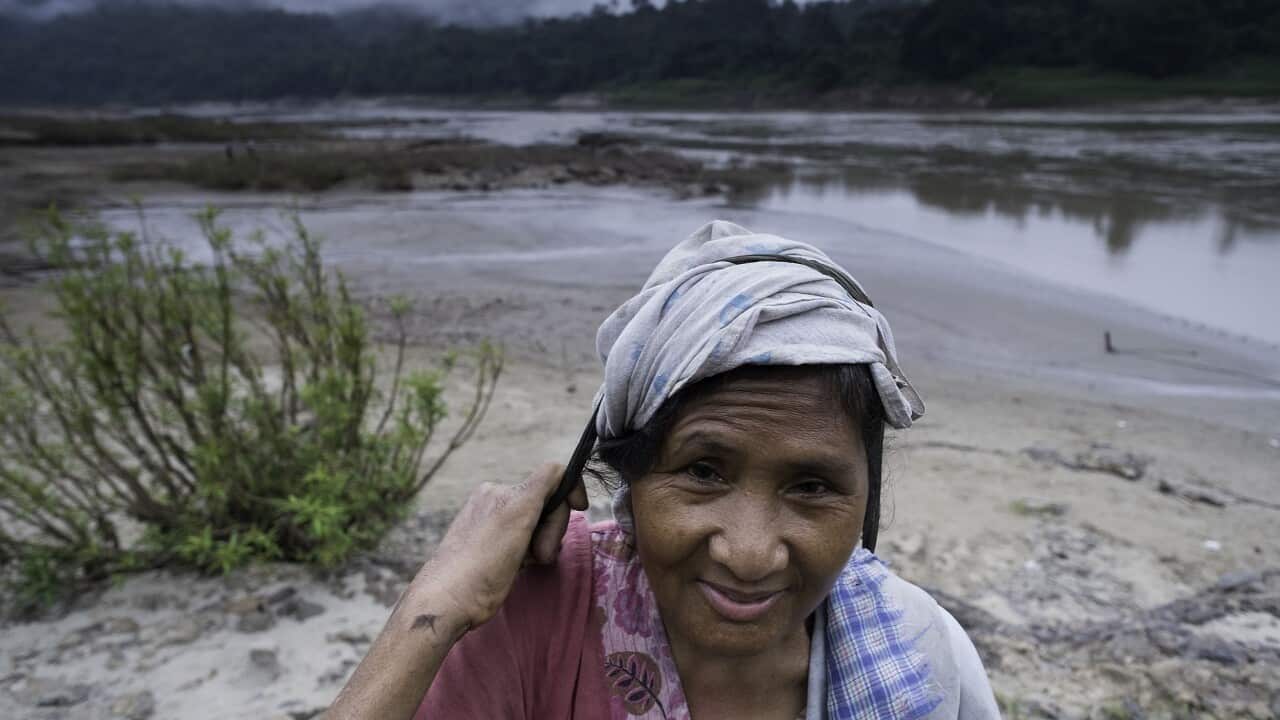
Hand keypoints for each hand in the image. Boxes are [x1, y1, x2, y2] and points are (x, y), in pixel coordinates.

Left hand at [407, 462, 588, 630]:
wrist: (448, 601)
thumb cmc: (483, 565)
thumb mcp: (518, 515)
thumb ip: (541, 486)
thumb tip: (559, 471)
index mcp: (503, 491)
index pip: (551, 475)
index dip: (571, 488)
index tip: (581, 508)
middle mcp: (495, 499)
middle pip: (545, 504)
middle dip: (550, 529)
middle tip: (538, 555)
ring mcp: (488, 521)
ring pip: (534, 524)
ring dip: (537, 543)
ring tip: (523, 564)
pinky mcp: (484, 542)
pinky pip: (518, 539)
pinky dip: (524, 550)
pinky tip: (514, 567)